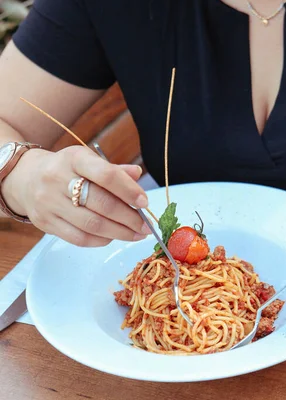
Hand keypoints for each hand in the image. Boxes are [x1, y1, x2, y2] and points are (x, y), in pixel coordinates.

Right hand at [1, 145, 151, 246]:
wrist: (26, 179)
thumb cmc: (67, 170)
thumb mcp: (87, 161)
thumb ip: (113, 170)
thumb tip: (137, 175)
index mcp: (73, 158)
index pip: (106, 175)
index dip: (129, 190)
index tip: (145, 202)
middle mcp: (57, 179)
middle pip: (101, 204)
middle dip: (129, 218)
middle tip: (145, 226)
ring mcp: (49, 203)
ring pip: (91, 225)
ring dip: (119, 233)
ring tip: (136, 234)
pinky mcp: (45, 223)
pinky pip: (79, 238)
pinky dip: (101, 240)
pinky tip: (113, 237)